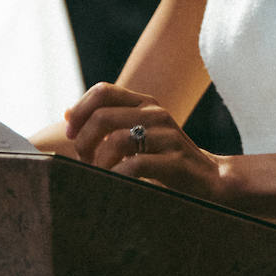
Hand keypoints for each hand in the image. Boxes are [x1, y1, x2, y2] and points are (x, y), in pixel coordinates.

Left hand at [64, 82, 226, 199]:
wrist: (209, 179)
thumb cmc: (164, 159)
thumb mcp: (137, 134)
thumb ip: (107, 122)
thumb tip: (66, 113)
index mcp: (145, 103)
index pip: (103, 91)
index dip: (80, 111)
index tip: (71, 134)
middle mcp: (156, 113)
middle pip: (102, 116)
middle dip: (83, 142)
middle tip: (84, 162)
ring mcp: (167, 136)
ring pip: (116, 140)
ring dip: (99, 163)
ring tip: (99, 176)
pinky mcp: (175, 161)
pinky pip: (134, 165)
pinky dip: (117, 177)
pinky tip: (117, 185)